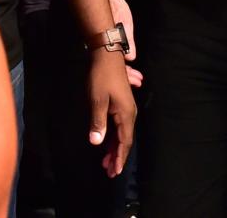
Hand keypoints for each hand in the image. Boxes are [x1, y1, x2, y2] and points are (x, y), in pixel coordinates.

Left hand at [88, 48, 136, 177]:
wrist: (107, 56)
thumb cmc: (101, 77)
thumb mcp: (97, 100)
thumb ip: (98, 122)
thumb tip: (96, 143)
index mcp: (125, 114)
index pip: (124, 141)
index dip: (119, 157)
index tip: (113, 171)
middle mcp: (129, 113)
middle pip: (125, 139)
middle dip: (117, 156)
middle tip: (108, 172)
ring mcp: (126, 108)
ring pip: (122, 133)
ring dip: (114, 148)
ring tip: (106, 162)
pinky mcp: (121, 104)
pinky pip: (119, 126)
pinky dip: (113, 137)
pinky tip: (106, 142)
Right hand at [107, 0, 143, 86]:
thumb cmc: (116, 7)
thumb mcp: (125, 22)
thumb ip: (127, 40)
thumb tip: (131, 58)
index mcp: (105, 42)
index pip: (115, 66)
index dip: (126, 75)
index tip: (136, 80)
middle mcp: (103, 46)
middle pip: (113, 68)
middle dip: (126, 77)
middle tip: (138, 82)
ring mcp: (105, 46)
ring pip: (113, 64)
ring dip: (126, 72)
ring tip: (137, 78)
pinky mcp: (108, 43)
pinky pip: (114, 57)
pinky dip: (123, 64)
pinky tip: (131, 69)